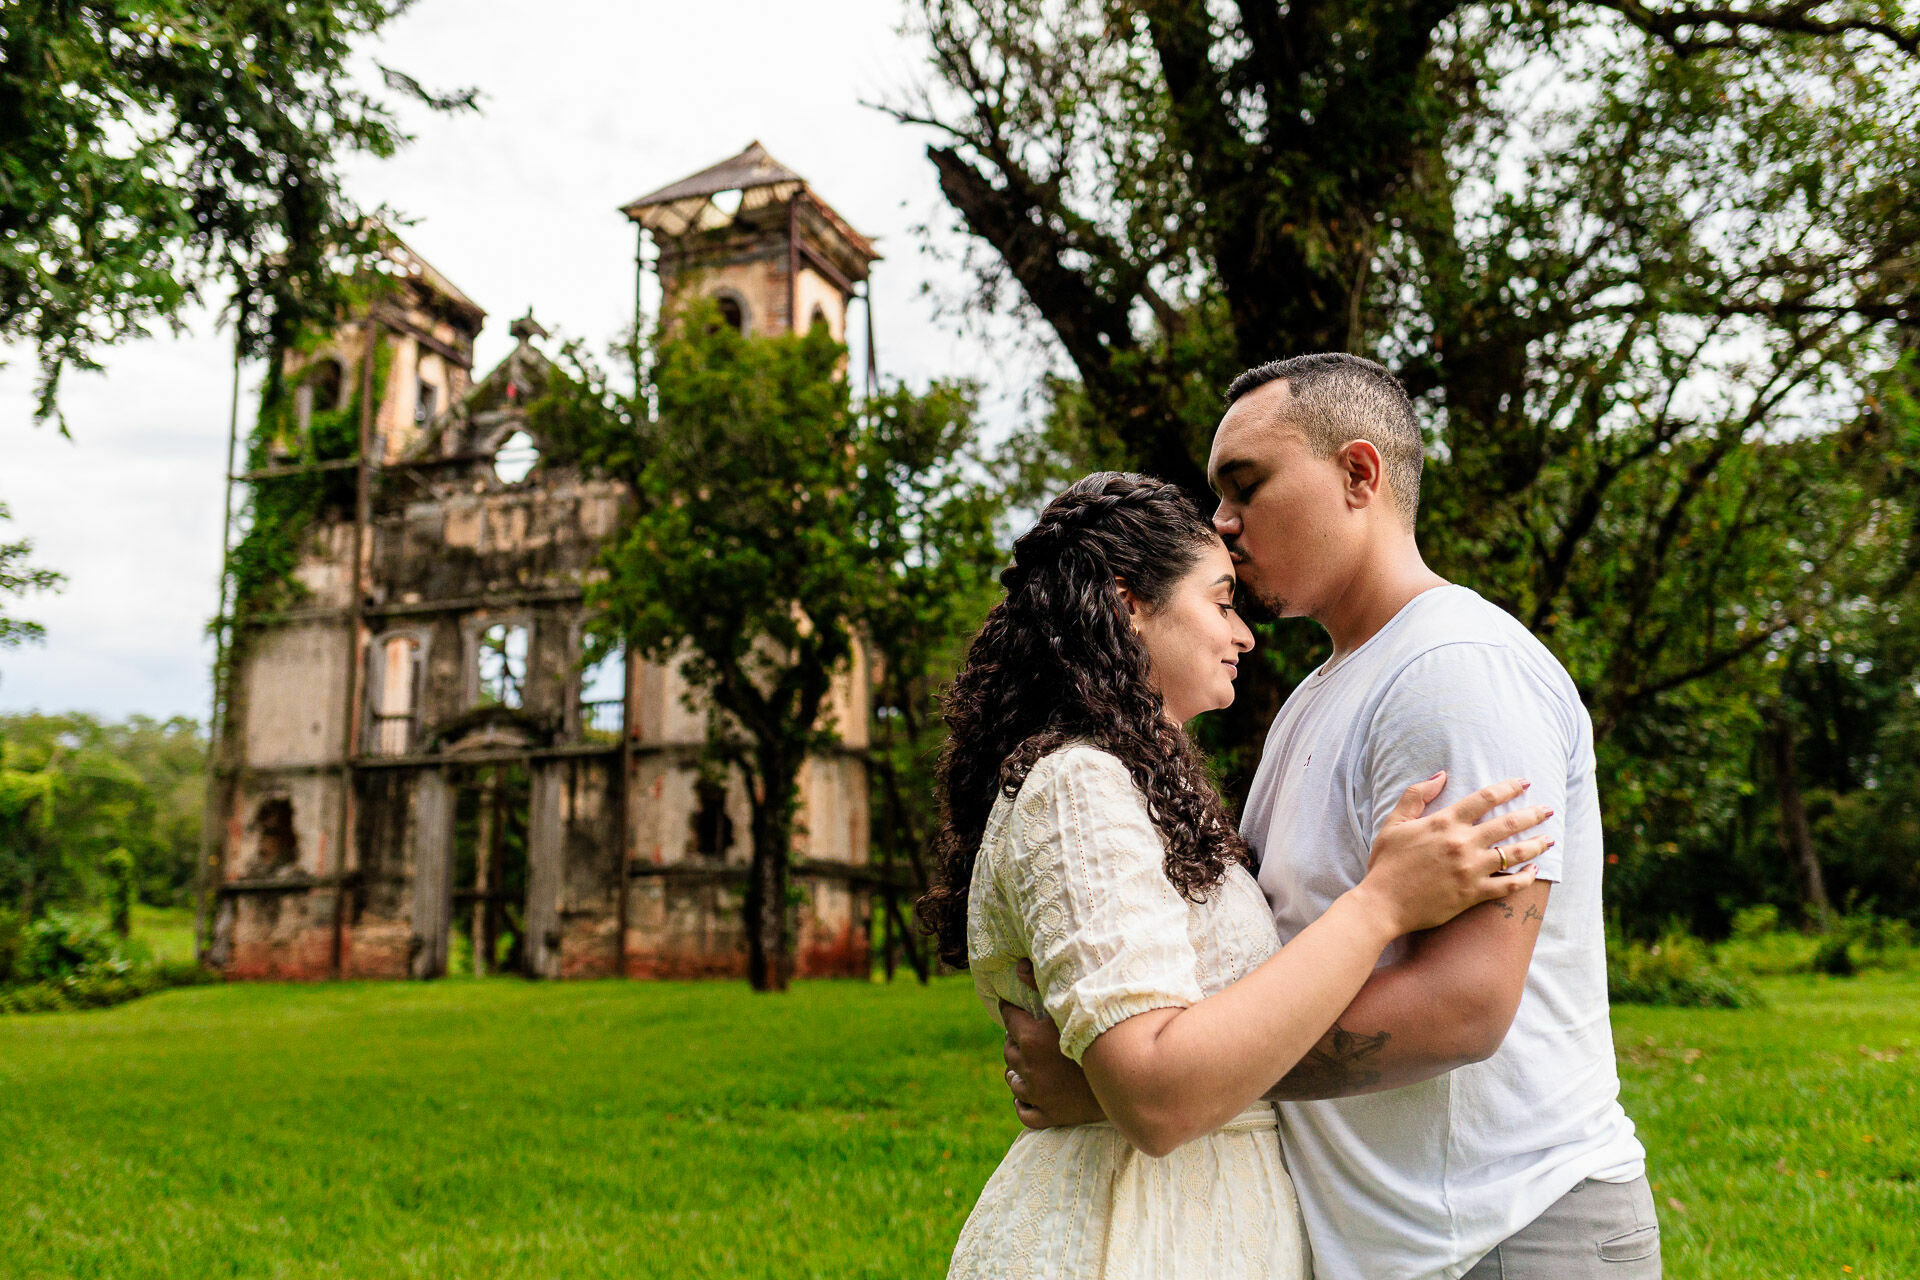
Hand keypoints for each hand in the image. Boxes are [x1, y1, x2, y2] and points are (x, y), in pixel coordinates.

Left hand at [999, 961, 1106, 1128]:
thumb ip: (1043, 984)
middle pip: (1008, 1050)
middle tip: (1025, 1033)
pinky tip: (1029, 1094)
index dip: (1011, 1010)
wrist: (1131, 1079)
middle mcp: (1029, 1068)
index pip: (1009, 1018)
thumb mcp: (1071, 1007)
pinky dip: (1023, 1101)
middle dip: (1015, 1040)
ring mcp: (1038, 1095)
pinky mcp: (1049, 1116)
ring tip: (1028, 1064)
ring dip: (1017, 1071)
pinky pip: (1024, 1111)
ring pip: (1013, 1081)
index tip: (1013, 1006)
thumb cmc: (1102, 1036)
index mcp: (1031, 1039)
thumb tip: (1019, 966)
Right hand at [1359, 773, 1549, 934]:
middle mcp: (1462, 843)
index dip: (1508, 788)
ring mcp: (1470, 870)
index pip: (1485, 798)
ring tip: (1550, 839)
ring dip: (1536, 844)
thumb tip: (1441, 775)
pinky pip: (1508, 885)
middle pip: (1507, 824)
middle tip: (1548, 809)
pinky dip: (1525, 878)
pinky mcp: (1473, 894)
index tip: (1524, 783)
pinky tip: (1534, 871)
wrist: (1382, 904)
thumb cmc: (1386, 863)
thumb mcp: (1394, 823)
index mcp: (1444, 822)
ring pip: (1514, 854)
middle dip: (1532, 814)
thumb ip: (1415, 795)